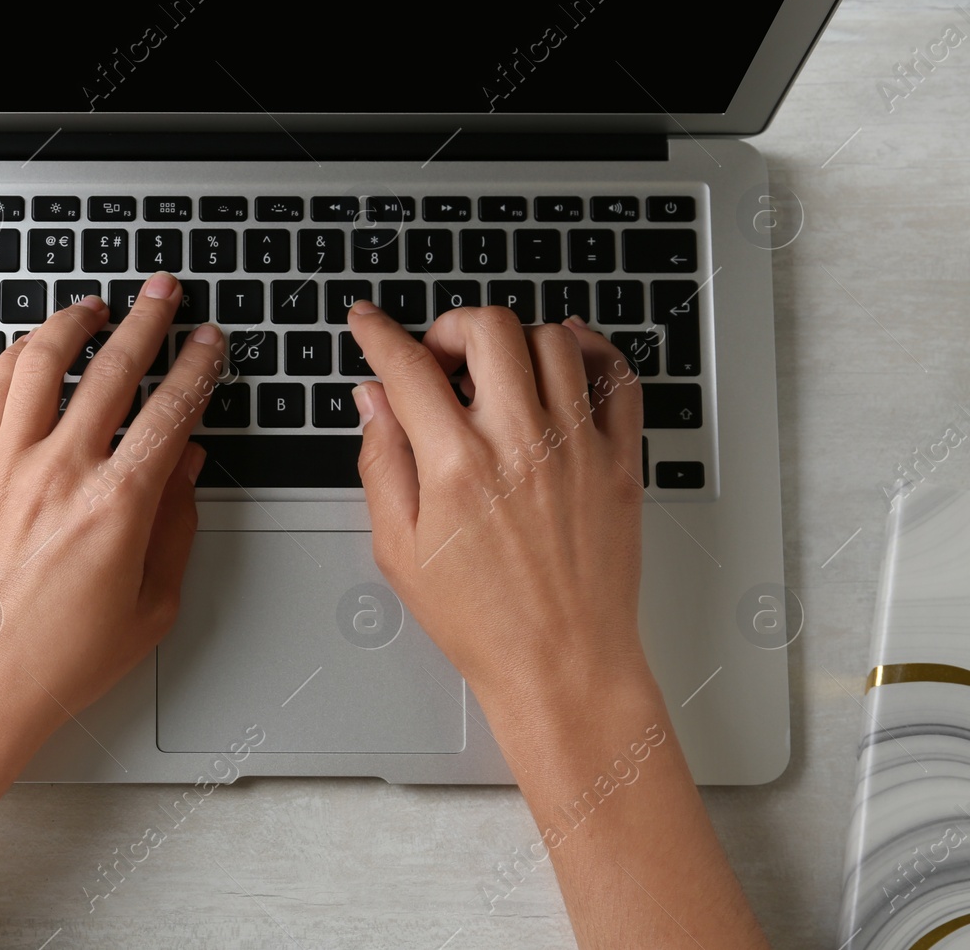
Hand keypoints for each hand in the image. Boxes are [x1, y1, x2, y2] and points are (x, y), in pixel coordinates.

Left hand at [0, 273, 223, 733]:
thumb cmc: (59, 660)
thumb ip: (176, 526)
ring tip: (94, 307)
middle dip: (148, 320)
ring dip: (74, 323)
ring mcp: (7, 466)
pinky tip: (31, 348)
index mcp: (118, 506)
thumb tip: (186, 464)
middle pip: (114, 369)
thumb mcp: (151, 606)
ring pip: (43, 363)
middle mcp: (61, 473)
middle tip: (163, 293)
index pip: (172, 411)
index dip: (198, 366)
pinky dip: (14, 358)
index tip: (208, 342)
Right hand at [347, 302, 647, 709]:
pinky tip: (566, 356)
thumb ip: (382, 463)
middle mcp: (521, 444)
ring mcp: (577, 447)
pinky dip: (592, 349)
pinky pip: (618, 376)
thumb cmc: (483, 621)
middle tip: (441, 357)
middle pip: (489, 328)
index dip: (378, 332)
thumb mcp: (399, 549)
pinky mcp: (620, 461)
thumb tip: (372, 401)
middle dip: (452, 326)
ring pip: (553, 339)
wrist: (562, 666)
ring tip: (497, 371)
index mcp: (457, 466)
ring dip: (515, 340)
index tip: (367, 322)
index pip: (408, 367)